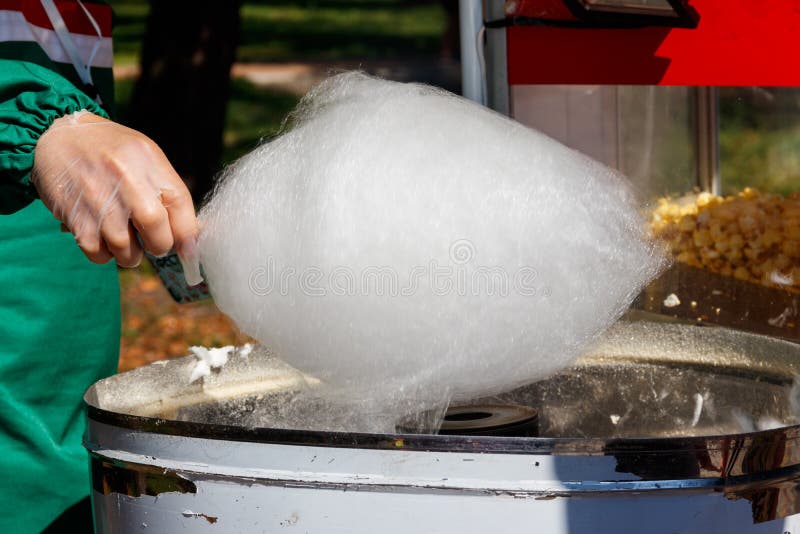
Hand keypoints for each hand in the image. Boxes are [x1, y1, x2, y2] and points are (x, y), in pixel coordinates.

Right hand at [32, 110, 201, 284]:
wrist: (61, 135)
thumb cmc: (114, 153)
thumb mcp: (148, 159)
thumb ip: (170, 194)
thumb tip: (190, 241)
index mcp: (152, 165)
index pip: (182, 211)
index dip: (188, 239)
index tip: (189, 253)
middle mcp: (129, 183)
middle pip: (159, 239)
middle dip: (158, 247)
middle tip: (150, 240)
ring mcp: (102, 203)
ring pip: (128, 253)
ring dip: (130, 254)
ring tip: (124, 236)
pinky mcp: (77, 218)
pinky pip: (99, 254)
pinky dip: (104, 253)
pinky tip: (102, 236)